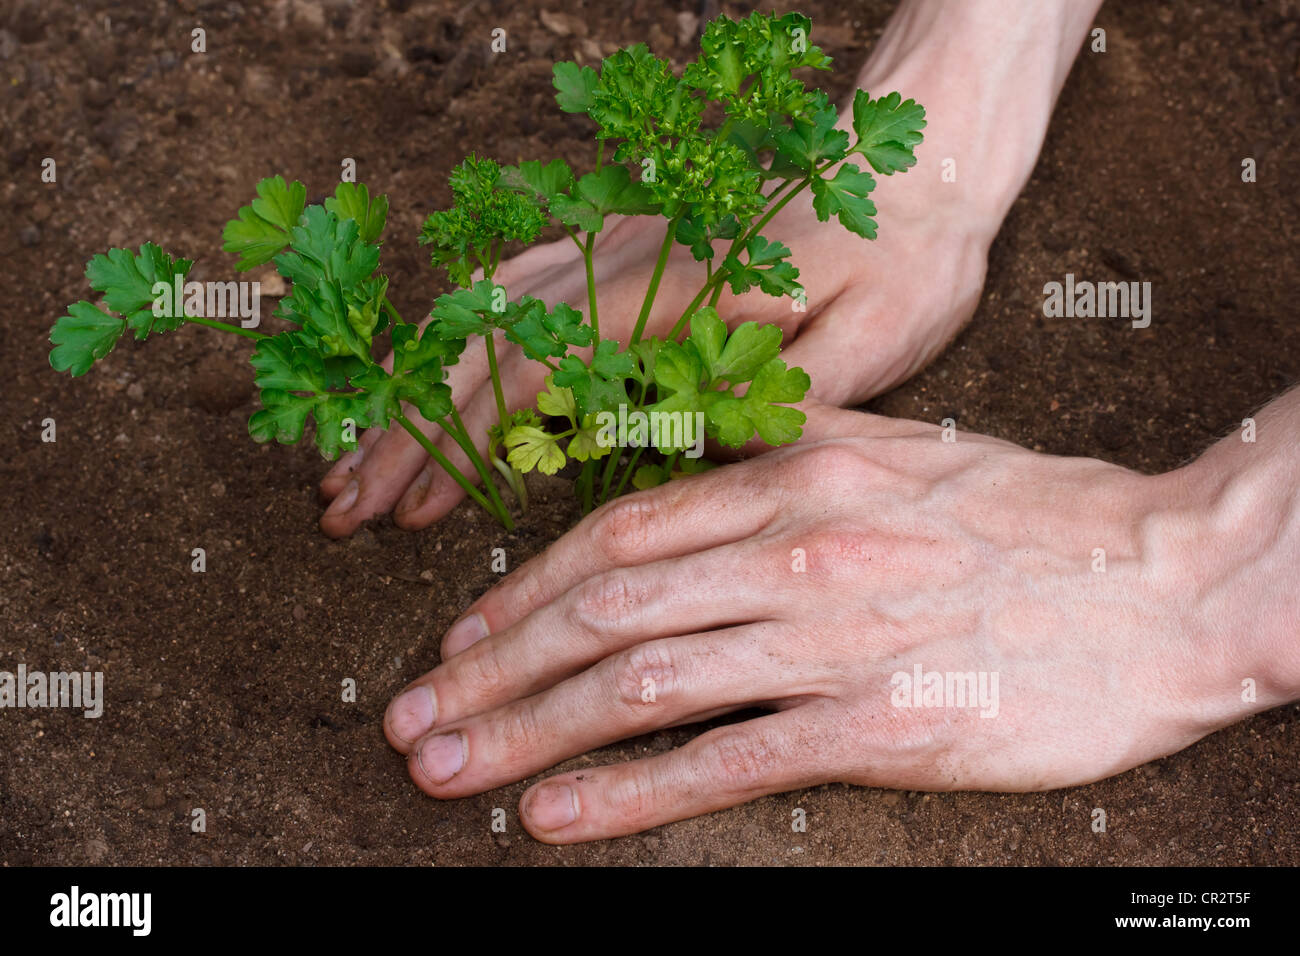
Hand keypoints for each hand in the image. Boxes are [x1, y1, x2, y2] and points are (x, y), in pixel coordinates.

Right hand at [314, 42, 1041, 536]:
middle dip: (403, 431)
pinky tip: (436, 373)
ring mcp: (618, 247)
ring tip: (367, 456)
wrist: (923, 156)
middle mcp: (624, 265)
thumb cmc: (908, 256)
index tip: (404, 510)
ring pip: (485, 311)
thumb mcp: (867, 345)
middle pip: (478, 345)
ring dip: (417, 387)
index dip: (455, 447)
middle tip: (346, 504)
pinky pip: (519, 281)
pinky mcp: (629, 243)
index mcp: (676, 300)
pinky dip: (462, 336)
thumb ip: (767, 401)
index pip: (529, 374)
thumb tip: (663, 456)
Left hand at [382, 406, 1271, 842]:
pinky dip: (629, 792)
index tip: (462, 637)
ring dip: (531, 733)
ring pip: (639, 684)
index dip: (520, 589)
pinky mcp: (878, 723)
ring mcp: (831, 637)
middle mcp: (794, 549)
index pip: (616, 535)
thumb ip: (787, 457)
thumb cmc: (1034, 514)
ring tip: (453, 773)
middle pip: (600, 610)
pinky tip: (560, 818)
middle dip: (490, 667)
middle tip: (416, 716)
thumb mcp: (898, 449)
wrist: (1167, 579)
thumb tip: (693, 474)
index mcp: (793, 476)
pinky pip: (725, 762)